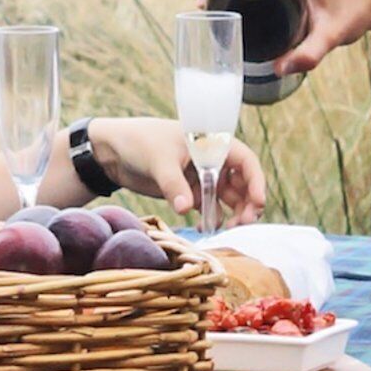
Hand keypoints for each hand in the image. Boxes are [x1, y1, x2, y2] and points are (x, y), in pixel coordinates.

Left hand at [88, 117, 267, 221]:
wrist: (112, 150)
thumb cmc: (139, 142)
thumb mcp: (159, 160)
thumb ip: (174, 185)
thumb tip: (186, 209)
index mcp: (211, 142)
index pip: (245, 160)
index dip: (256, 181)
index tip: (258, 202)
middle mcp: (211, 159)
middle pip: (242, 183)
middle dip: (247, 203)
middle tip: (241, 223)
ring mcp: (201, 176)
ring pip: (228, 197)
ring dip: (232, 213)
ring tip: (227, 228)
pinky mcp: (188, 190)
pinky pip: (208, 206)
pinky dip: (212, 217)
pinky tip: (204, 227)